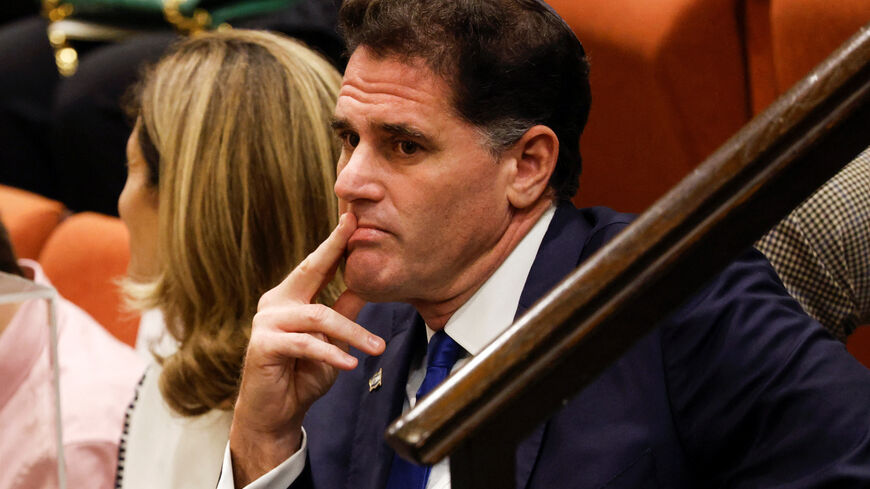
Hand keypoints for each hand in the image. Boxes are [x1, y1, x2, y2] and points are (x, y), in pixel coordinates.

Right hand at [229, 213, 385, 484]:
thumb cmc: (301, 375)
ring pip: (318, 316)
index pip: (316, 265)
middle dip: (334, 248)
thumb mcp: (331, 340)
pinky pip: (306, 344)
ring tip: (376, 347)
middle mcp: (275, 303)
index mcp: (290, 297)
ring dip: (352, 332)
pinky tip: (349, 363)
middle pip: (311, 271)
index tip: (352, 216)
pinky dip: (331, 353)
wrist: (275, 415)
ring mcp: (266, 323)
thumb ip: (344, 311)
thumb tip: (368, 284)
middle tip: (357, 229)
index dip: (334, 241)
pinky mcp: (263, 346)